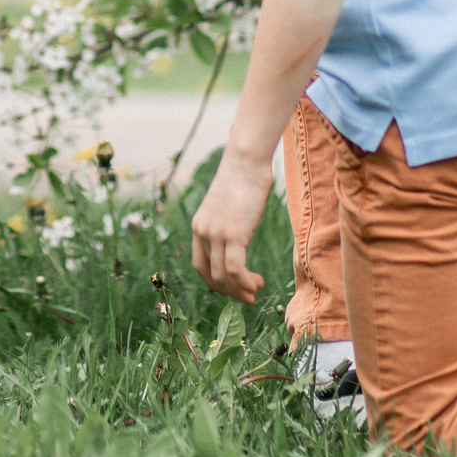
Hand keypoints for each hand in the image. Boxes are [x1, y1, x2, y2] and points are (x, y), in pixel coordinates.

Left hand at [189, 150, 272, 303]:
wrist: (246, 160)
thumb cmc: (244, 177)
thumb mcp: (229, 204)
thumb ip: (229, 223)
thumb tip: (240, 235)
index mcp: (199, 225)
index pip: (200, 265)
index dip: (215, 281)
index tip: (233, 286)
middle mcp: (202, 232)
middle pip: (209, 274)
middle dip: (228, 291)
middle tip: (247, 296)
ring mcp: (215, 234)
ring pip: (222, 276)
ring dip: (239, 290)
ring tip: (255, 292)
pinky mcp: (232, 234)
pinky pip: (235, 269)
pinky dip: (245, 282)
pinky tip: (256, 284)